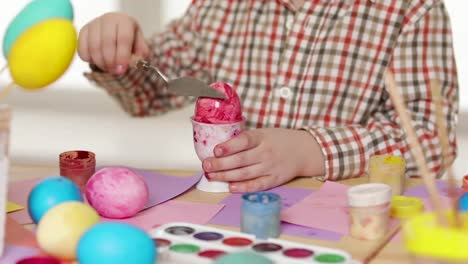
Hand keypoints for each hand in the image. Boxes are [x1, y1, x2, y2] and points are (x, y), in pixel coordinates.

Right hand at [78, 12, 149, 74]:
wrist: (118, 31)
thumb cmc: (130, 40)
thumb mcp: (140, 45)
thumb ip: (140, 54)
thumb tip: (134, 62)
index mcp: (125, 21)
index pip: (123, 38)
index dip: (122, 56)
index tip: (121, 70)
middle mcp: (108, 19)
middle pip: (107, 42)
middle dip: (110, 61)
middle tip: (115, 72)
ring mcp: (94, 24)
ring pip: (93, 46)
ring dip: (100, 62)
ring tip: (108, 68)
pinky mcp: (83, 31)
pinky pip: (82, 48)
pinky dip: (88, 59)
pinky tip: (97, 62)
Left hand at [202, 128, 324, 191]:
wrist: (304, 150)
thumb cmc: (279, 140)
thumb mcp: (264, 133)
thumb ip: (246, 139)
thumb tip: (220, 148)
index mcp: (262, 137)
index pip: (244, 141)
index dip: (229, 146)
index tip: (216, 150)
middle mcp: (266, 153)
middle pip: (240, 160)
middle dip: (220, 164)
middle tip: (206, 165)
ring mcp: (270, 167)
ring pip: (245, 174)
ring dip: (226, 176)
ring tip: (212, 176)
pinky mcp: (275, 180)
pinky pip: (257, 185)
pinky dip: (243, 187)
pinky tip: (230, 187)